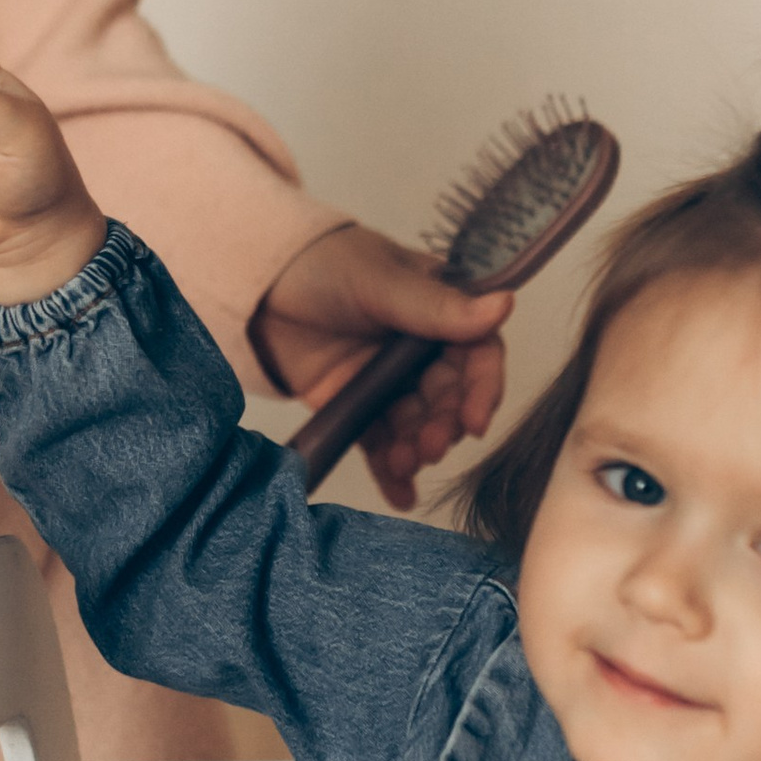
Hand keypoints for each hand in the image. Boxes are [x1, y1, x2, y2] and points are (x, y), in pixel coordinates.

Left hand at [256, 225, 511, 513]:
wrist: (256, 286)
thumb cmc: (323, 264)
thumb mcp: (379, 281)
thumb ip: (436, 307)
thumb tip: (504, 305)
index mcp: (442, 310)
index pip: (478, 354)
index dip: (482, 389)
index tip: (474, 421)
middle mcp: (423, 349)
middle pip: (449, 397)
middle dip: (444, 425)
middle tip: (429, 447)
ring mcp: (390, 380)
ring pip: (417, 424)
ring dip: (417, 448)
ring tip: (403, 464)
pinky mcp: (358, 406)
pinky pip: (381, 441)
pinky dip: (392, 469)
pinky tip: (401, 496)